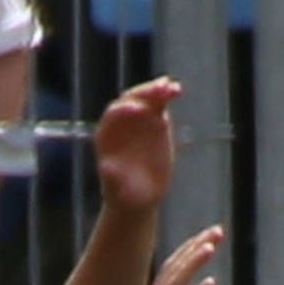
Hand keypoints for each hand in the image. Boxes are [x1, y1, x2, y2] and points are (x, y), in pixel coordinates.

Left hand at [94, 78, 183, 213]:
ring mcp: (137, 120)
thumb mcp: (118, 190)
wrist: (137, 196)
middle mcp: (120, 124)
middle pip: (130, 101)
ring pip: (145, 99)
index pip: (113, 115)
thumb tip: (107, 168)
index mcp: (106, 135)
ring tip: (173, 88)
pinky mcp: (154, 121)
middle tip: (160, 90)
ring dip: (157, 90)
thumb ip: (113, 178)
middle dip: (144, 94)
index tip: (140, 110)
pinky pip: (159, 104)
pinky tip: (177, 91)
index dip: (125, 110)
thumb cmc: (124, 195)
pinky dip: (166, 95)